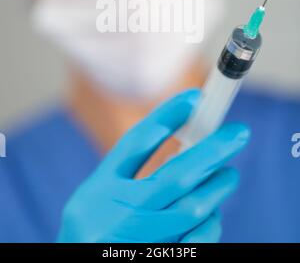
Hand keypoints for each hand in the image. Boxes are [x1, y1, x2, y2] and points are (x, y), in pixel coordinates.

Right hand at [57, 88, 249, 242]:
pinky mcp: (155, 259)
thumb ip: (135, 173)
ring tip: (230, 174)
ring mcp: (135, 241)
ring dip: (216, 188)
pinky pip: (195, 242)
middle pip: (173, 177)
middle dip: (211, 152)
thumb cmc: (99, 230)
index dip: (167, 117)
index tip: (195, 98)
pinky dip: (210, 225)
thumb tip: (187, 143)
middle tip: (238, 134)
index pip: (135, 143)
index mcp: (99, 188)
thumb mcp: (102, 196)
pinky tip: (212, 215)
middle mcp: (114, 214)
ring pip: (190, 210)